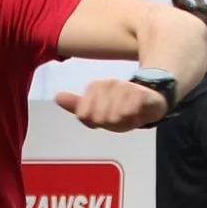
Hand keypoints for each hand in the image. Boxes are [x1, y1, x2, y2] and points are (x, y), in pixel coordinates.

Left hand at [53, 79, 167, 132]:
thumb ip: (76, 105)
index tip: (102, 119)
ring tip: (129, 117)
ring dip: (122, 122)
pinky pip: (131, 108)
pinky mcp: (141, 93)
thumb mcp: (96, 109)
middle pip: (99, 117)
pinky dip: (132, 115)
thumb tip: (57, 96)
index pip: (84, 114)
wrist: (149, 101)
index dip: (94, 122)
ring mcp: (125, 87)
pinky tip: (135, 114)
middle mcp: (109, 83)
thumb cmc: (120, 107)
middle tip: (118, 119)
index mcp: (95, 87)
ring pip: (115, 114)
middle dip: (109, 123)